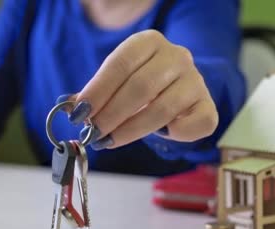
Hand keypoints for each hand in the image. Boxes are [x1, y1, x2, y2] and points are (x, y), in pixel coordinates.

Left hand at [63, 29, 217, 149]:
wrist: (180, 91)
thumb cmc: (143, 88)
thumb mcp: (116, 84)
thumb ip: (94, 94)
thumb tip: (66, 106)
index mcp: (149, 42)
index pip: (121, 63)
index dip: (98, 90)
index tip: (80, 114)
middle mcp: (177, 56)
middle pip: (141, 87)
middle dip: (112, 114)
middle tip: (94, 133)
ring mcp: (196, 81)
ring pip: (162, 110)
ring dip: (131, 130)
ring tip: (111, 141)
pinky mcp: (208, 106)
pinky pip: (193, 124)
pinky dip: (175, 135)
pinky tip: (160, 135)